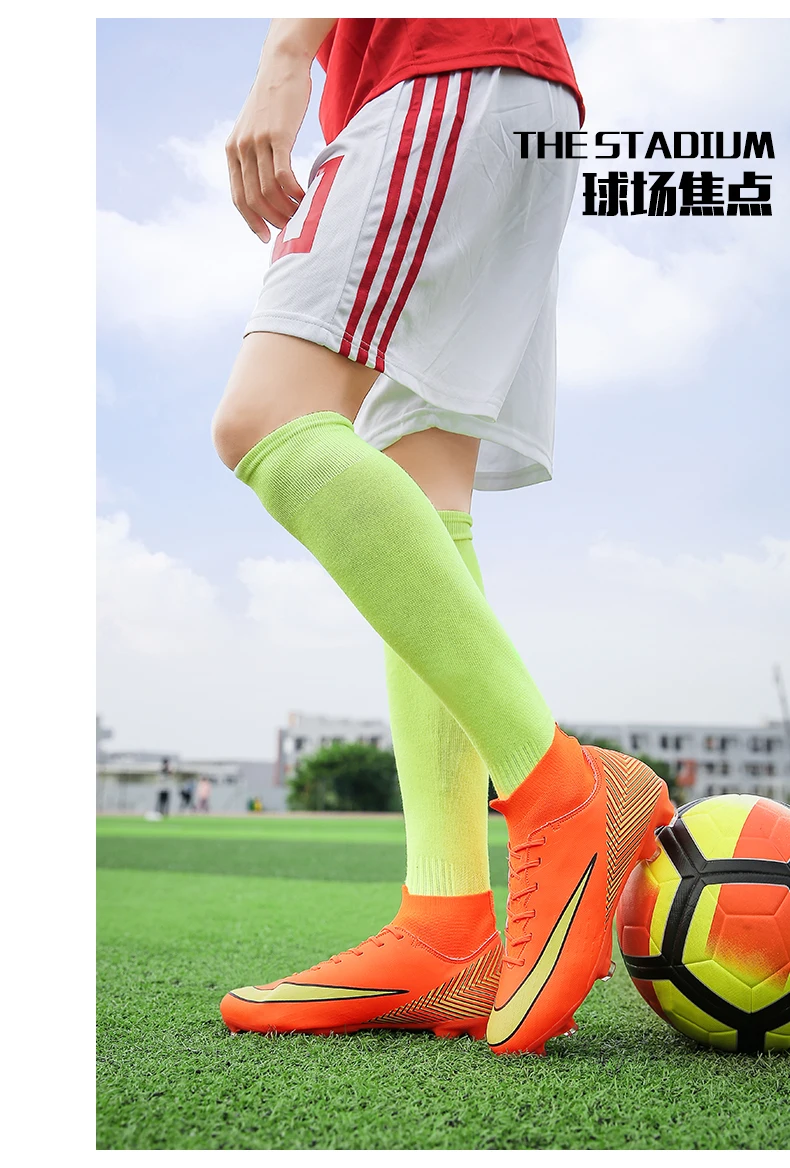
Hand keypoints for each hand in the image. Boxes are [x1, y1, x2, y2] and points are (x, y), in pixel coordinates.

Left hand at [226, 56, 309, 241]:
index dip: (251, 221)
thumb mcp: (256, 129)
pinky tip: (305, 197)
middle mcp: (240, 147)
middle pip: (253, 198)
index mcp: (232, 150)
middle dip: (271, 219)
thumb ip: (256, 155)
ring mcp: (257, 141)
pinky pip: (283, 176)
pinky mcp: (277, 136)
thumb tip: (266, 186)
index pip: (237, 197)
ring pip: (268, 191)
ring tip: (300, 215)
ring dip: (285, 209)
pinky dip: (294, 193)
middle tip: (289, 229)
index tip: (265, 237)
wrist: (282, 65)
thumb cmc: (274, 101)